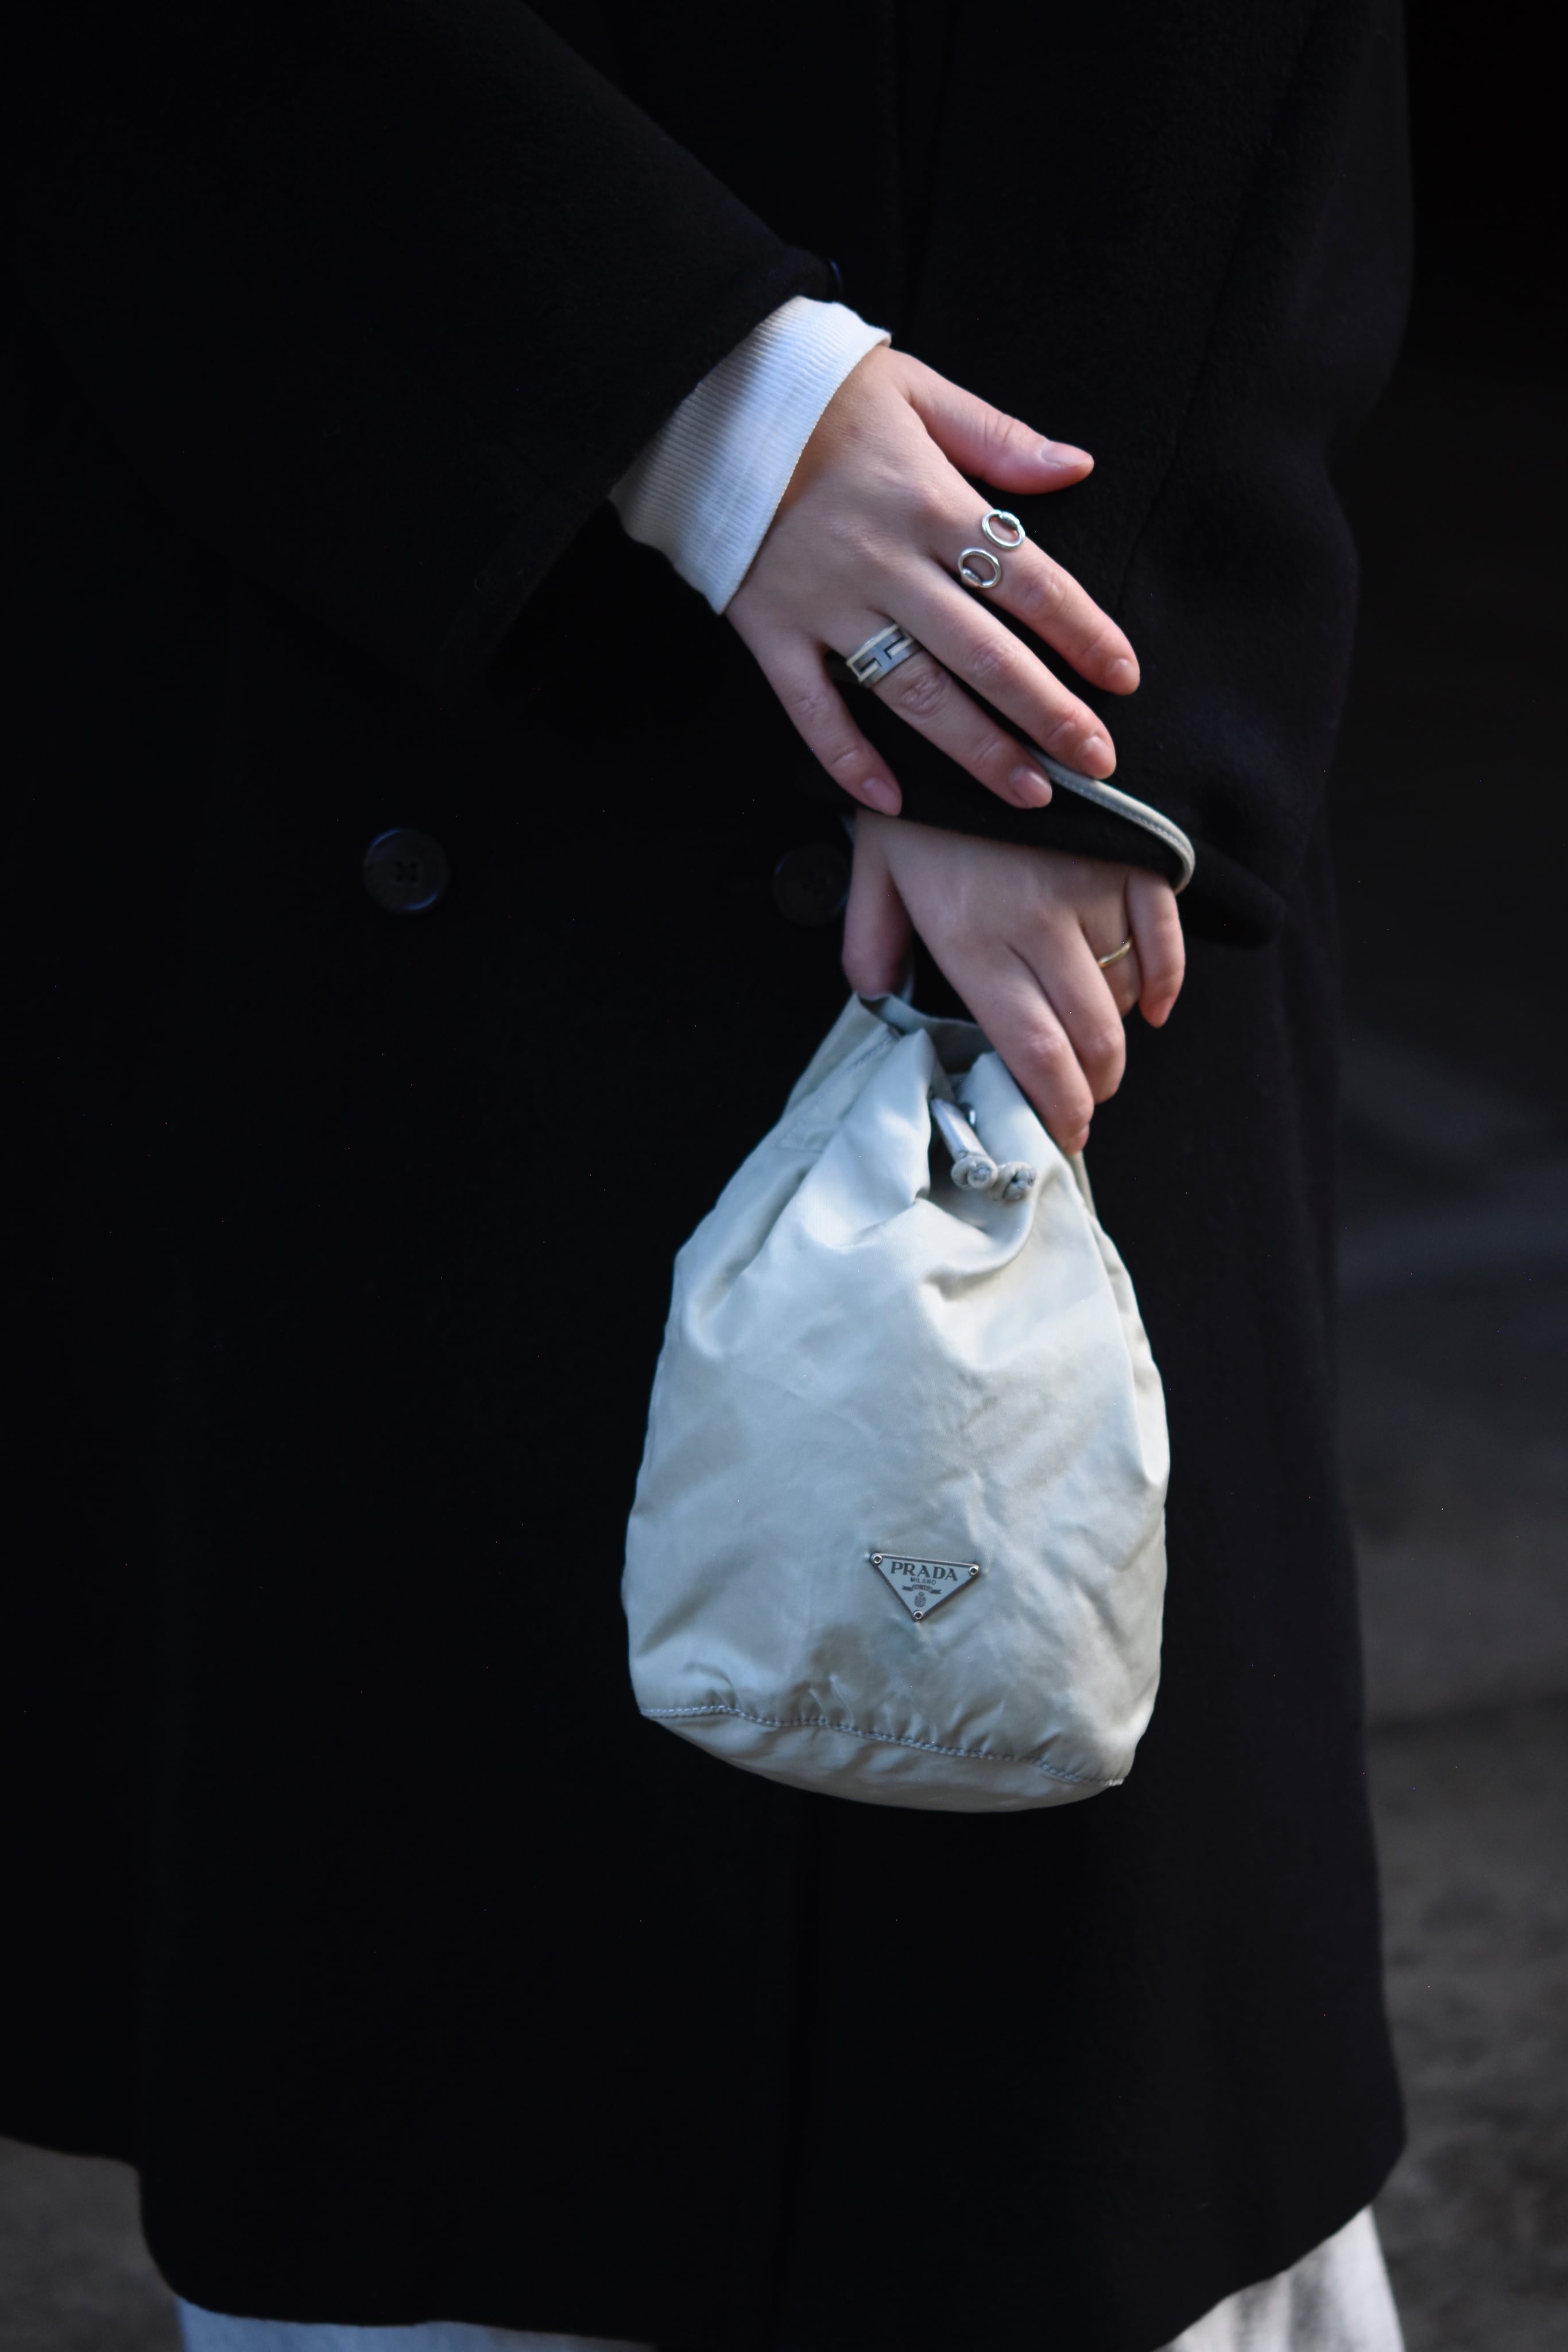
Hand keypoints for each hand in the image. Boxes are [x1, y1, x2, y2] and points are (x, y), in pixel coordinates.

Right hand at [727, 346, 1138, 817]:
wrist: (702, 398)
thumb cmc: (820, 394)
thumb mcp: (917, 390)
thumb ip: (997, 436)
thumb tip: (1076, 467)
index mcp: (930, 499)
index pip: (1028, 578)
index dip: (1083, 632)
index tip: (1123, 678)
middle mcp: (885, 561)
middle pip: (983, 652)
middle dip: (1047, 714)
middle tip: (1096, 762)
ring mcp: (825, 603)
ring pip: (913, 692)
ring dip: (975, 750)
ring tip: (1028, 795)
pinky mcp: (770, 631)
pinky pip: (812, 709)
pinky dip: (849, 759)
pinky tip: (893, 801)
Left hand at [843, 814, 1184, 1152]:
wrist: (972, 699)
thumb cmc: (918, 791)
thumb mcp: (872, 868)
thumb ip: (871, 941)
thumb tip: (880, 997)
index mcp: (970, 939)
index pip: (1033, 1052)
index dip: (1059, 1106)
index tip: (1064, 1135)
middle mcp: (1035, 924)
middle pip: (1089, 1038)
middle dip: (1094, 1087)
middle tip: (1084, 1104)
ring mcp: (1089, 888)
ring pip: (1122, 994)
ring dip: (1117, 1036)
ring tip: (1099, 1053)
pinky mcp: (1128, 855)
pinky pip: (1161, 936)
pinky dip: (1163, 981)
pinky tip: (1151, 1007)